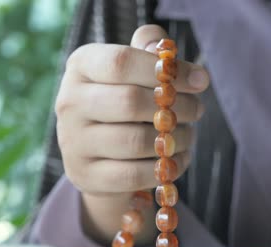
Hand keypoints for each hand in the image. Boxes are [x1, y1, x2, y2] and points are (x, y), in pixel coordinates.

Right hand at [56, 25, 208, 194]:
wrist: (98, 148)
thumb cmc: (124, 97)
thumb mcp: (133, 67)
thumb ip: (149, 46)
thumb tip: (167, 53)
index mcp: (81, 65)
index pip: (122, 62)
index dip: (166, 70)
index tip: (200, 80)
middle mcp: (69, 102)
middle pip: (129, 102)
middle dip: (176, 106)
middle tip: (198, 109)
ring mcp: (73, 142)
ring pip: (135, 142)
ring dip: (174, 140)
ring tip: (187, 134)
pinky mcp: (85, 175)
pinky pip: (134, 175)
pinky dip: (164, 168)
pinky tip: (175, 159)